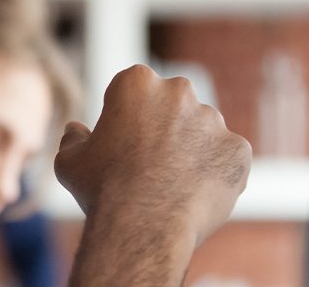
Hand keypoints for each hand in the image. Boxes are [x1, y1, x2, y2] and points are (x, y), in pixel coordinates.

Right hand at [55, 64, 251, 246]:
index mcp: (136, 82)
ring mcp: (213, 120)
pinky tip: (194, 194)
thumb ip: (73, 138)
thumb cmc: (101, 190)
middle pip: (173, 104)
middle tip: (150, 163)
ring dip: (192, 149)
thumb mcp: (69, 161)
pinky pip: (227, 157)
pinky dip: (216, 172)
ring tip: (172, 185)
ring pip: (202, 130)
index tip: (123, 141)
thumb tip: (75, 129)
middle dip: (165, 125)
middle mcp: (179, 91)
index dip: (127, 116)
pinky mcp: (238, 149)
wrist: (143, 226)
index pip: (135, 90)